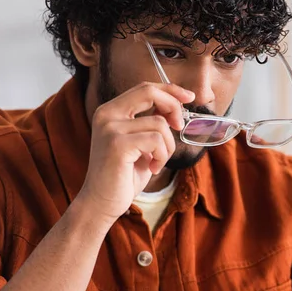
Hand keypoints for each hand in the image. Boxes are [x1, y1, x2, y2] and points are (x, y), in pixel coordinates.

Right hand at [76, 82, 194, 223]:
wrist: (102, 202)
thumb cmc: (124, 174)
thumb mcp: (141, 143)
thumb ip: (151, 122)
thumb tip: (174, 106)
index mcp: (110, 111)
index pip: (144, 88)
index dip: (170, 90)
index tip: (189, 97)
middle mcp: (107, 114)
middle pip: (150, 92)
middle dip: (173, 107)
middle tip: (179, 126)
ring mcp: (110, 128)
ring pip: (160, 124)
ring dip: (167, 146)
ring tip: (157, 161)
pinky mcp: (118, 144)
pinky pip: (157, 140)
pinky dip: (162, 156)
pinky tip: (152, 168)